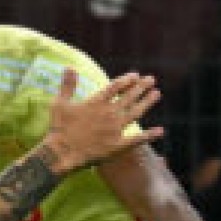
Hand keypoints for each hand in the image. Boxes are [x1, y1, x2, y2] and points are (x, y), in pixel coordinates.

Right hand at [41, 70, 163, 172]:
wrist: (62, 153)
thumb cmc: (59, 128)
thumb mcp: (60, 103)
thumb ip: (67, 85)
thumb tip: (69, 67)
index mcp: (96, 102)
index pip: (116, 86)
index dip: (127, 80)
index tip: (135, 75)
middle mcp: (109, 113)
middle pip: (129, 97)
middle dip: (141, 87)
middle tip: (152, 79)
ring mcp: (115, 129)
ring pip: (136, 113)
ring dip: (147, 102)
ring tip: (157, 94)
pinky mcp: (118, 146)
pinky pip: (137, 139)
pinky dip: (149, 135)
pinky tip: (161, 131)